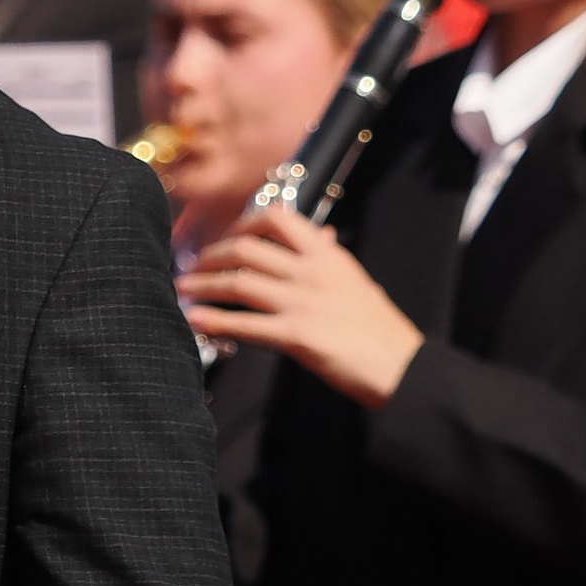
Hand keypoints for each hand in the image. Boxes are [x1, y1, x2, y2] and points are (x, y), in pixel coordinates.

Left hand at [178, 205, 423, 405]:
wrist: (402, 367)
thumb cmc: (380, 329)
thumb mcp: (356, 280)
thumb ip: (330, 258)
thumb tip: (320, 235)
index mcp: (327, 255)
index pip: (277, 218)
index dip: (242, 224)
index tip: (227, 237)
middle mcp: (312, 271)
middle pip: (246, 248)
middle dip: (211, 256)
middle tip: (193, 266)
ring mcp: (302, 302)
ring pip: (237, 282)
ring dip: (202, 285)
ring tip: (183, 290)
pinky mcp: (297, 335)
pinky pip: (244, 323)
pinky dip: (213, 320)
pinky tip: (195, 319)